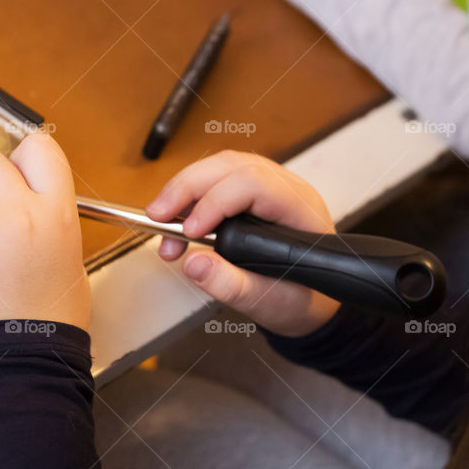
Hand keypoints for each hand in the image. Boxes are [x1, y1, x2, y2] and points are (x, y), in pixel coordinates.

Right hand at [147, 151, 339, 336]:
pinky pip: (214, 180)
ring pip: (218, 168)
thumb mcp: (269, 302)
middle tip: (157, 217)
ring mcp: (267, 185)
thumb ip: (233, 285)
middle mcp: (285, 188)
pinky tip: (175, 223)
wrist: (311, 301)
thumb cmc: (301, 298)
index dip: (215, 202)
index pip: (253, 183)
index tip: (189, 233)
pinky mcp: (248, 193)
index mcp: (299, 209)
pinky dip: (189, 198)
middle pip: (230, 166)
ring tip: (161, 224)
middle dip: (187, 188)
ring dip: (183, 191)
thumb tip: (194, 264)